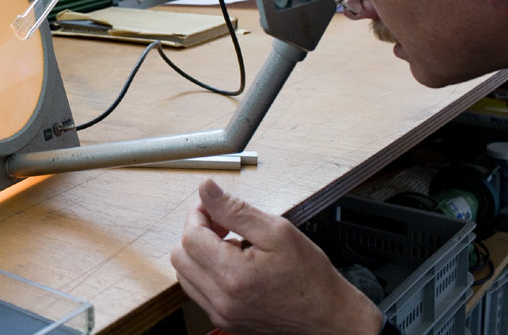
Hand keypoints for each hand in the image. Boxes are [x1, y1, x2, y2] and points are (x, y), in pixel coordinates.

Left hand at [171, 179, 384, 334]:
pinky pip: (197, 289)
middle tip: (221, 222)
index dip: (198, 213)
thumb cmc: (309, 276)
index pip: (190, 236)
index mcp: (233, 275)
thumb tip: (207, 189)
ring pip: (184, 273)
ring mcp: (220, 312)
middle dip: (196, 231)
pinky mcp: (223, 318)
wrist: (327, 316)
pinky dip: (205, 270)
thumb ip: (235, 209)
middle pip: (180, 255)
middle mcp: (221, 298)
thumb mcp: (277, 231)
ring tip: (228, 242)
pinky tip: (230, 261)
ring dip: (198, 251)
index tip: (214, 206)